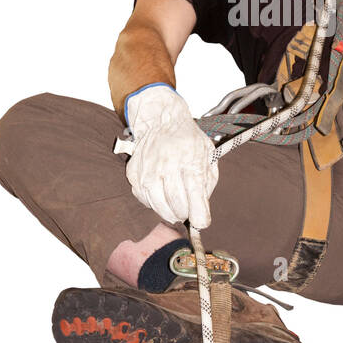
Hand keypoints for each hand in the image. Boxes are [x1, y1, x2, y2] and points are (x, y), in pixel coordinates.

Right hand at [117, 86, 218, 228]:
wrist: (161, 120)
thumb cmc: (187, 139)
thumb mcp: (207, 155)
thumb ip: (207, 184)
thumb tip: (201, 213)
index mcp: (190, 158)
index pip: (195, 194)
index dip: (199, 215)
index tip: (201, 222)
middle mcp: (167, 164)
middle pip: (176, 204)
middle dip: (185, 213)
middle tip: (188, 209)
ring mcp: (147, 169)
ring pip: (158, 206)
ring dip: (169, 211)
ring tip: (176, 205)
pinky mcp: (134, 174)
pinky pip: (144, 199)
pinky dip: (154, 202)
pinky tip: (161, 194)